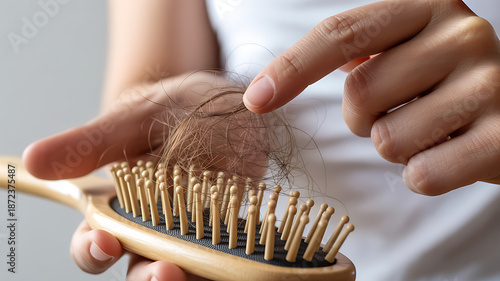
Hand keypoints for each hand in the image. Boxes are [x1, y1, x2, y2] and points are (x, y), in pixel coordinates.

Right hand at [23, 72, 235, 280]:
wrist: (220, 103)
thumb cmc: (169, 111)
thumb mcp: (132, 119)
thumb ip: (91, 143)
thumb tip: (34, 161)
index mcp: (119, 206)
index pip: (94, 241)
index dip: (93, 250)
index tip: (105, 242)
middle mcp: (154, 227)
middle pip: (142, 269)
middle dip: (149, 279)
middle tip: (165, 273)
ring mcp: (193, 230)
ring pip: (187, 270)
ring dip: (194, 278)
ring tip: (208, 273)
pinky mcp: (229, 228)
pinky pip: (228, 256)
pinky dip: (233, 264)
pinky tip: (244, 261)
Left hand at [242, 0, 499, 194]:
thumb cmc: (444, 79)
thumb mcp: (408, 46)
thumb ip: (358, 47)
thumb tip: (280, 75)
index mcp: (425, 5)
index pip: (341, 35)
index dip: (292, 68)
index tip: (255, 99)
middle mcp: (462, 33)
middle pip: (358, 94)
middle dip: (364, 118)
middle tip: (403, 109)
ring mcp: (489, 83)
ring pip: (387, 140)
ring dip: (396, 146)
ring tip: (433, 128)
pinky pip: (422, 175)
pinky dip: (424, 175)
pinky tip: (451, 153)